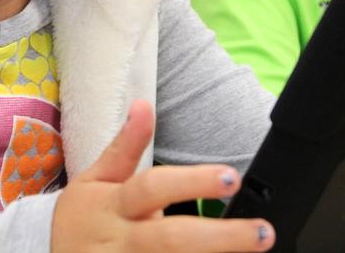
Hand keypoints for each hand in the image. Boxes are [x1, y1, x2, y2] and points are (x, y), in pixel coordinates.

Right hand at [51, 99, 274, 252]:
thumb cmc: (83, 216)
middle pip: (171, 241)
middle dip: (220, 239)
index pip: (153, 189)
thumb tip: (143, 105)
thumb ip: (124, 146)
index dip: (192, 182)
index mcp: (113, 206)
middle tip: (262, 233)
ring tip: (254, 252)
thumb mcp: (95, 178)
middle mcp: (120, 241)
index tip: (232, 177)